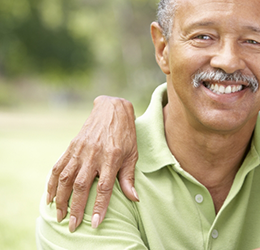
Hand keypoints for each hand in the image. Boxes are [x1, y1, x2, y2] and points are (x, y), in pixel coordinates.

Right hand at [47, 95, 138, 231]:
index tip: (95, 223)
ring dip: (61, 198)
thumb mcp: (133, 154)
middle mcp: (94, 155)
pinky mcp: (71, 146)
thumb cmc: (126, 134)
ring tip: (59, 215)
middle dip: (75, 207)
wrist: (112, 109)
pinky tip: (50, 197)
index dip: (99, 206)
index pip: (104, 187)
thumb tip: (134, 198)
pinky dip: (52, 183)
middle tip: (72, 225)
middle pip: (81, 186)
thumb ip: (129, 177)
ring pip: (66, 178)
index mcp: (112, 157)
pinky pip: (58, 167)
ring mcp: (80, 150)